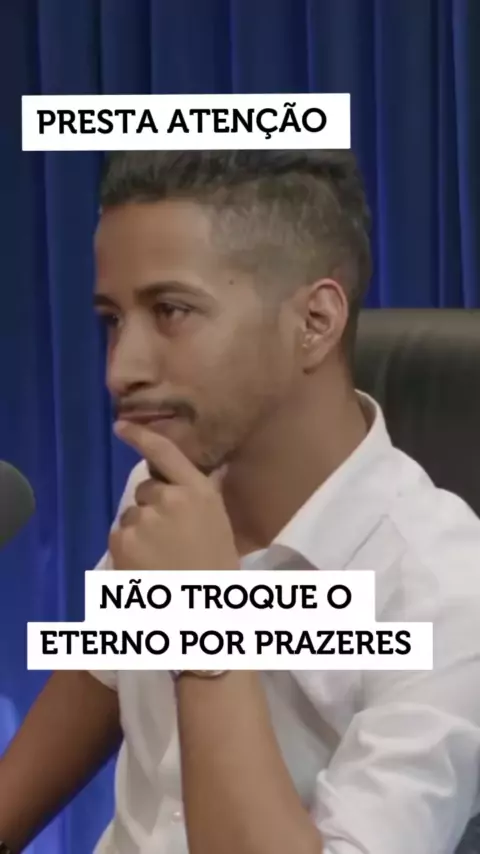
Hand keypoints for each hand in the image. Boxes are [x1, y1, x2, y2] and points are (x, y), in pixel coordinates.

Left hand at [109, 421, 238, 571]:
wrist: (201, 610)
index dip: (140, 436)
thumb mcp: (219, 522)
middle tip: (169, 535)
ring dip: (139, 528)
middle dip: (152, 506)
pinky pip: (119, 534)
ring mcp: (143, 519)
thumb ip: (207, 492)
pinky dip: (128, 547)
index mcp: (197, 492)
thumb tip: (212, 469)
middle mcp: (168, 498)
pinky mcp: (122, 541)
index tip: (120, 427)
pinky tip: (146, 565)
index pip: (165, 453)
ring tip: (159, 555)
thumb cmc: (217, 567)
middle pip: (145, 490)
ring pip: (131, 514)